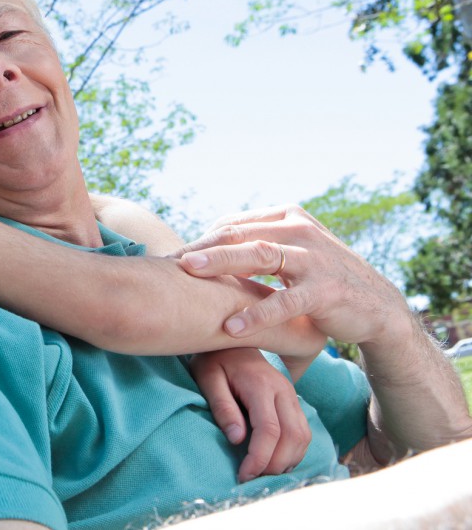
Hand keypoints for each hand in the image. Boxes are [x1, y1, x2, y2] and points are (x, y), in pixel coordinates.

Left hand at [173, 205, 409, 345]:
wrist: (376, 308)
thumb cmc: (321, 281)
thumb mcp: (289, 255)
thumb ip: (254, 247)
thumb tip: (201, 251)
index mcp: (286, 217)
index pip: (232, 224)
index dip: (200, 239)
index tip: (170, 256)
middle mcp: (299, 229)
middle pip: (238, 233)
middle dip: (201, 246)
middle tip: (168, 259)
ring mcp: (313, 258)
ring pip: (257, 255)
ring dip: (220, 263)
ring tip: (188, 272)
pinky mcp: (325, 290)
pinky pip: (284, 301)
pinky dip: (256, 314)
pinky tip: (231, 327)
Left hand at [190, 349, 311, 482]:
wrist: (231, 342)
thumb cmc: (214, 360)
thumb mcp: (208, 379)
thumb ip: (222, 407)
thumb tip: (237, 439)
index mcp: (261, 385)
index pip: (270, 430)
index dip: (259, 458)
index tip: (243, 475)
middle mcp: (283, 390)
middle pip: (293, 437)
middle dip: (275, 464)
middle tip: (253, 478)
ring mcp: (291, 395)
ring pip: (303, 437)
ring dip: (287, 460)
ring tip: (262, 473)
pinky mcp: (292, 400)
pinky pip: (302, 431)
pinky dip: (293, 451)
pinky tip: (274, 460)